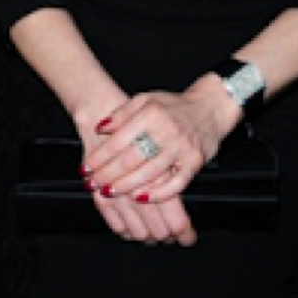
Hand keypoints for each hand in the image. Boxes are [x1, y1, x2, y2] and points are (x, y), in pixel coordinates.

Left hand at [83, 73, 240, 204]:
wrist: (210, 107)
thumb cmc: (175, 105)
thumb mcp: (146, 99)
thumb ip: (122, 113)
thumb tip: (100, 128)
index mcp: (151, 113)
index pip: (119, 139)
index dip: (100, 156)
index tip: (87, 167)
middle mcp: (166, 130)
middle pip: (131, 158)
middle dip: (108, 174)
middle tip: (93, 183)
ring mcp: (182, 148)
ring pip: (149, 173)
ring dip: (126, 185)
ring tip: (110, 192)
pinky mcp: (194, 162)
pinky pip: (175, 184)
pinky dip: (157, 194)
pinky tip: (141, 198)